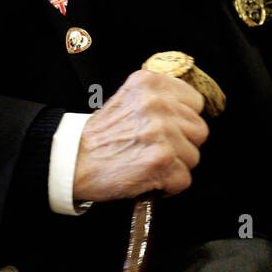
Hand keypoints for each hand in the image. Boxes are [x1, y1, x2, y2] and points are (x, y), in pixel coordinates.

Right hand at [72, 69, 208, 201]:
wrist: (72, 162)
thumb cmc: (100, 136)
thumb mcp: (128, 99)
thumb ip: (159, 98)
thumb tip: (188, 110)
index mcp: (150, 83)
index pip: (195, 102)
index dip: (185, 119)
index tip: (173, 129)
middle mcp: (158, 104)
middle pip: (199, 130)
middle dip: (183, 144)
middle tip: (159, 150)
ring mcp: (161, 132)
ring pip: (194, 156)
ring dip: (176, 166)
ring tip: (150, 163)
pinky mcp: (161, 161)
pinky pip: (184, 180)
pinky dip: (168, 187)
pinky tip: (150, 179)